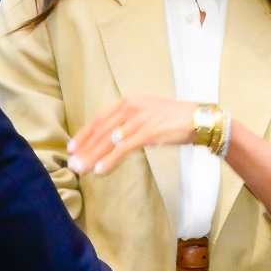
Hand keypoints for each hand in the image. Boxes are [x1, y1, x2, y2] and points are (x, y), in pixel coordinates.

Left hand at [67, 95, 197, 175]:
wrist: (199, 119)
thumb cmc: (172, 119)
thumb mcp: (145, 114)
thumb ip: (127, 122)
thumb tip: (109, 139)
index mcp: (127, 101)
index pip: (99, 119)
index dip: (84, 134)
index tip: (72, 148)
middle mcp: (130, 107)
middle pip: (101, 130)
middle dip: (84, 149)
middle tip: (72, 164)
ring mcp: (138, 119)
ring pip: (109, 141)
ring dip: (93, 157)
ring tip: (81, 170)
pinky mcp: (148, 132)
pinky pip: (124, 148)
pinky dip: (110, 160)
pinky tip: (100, 170)